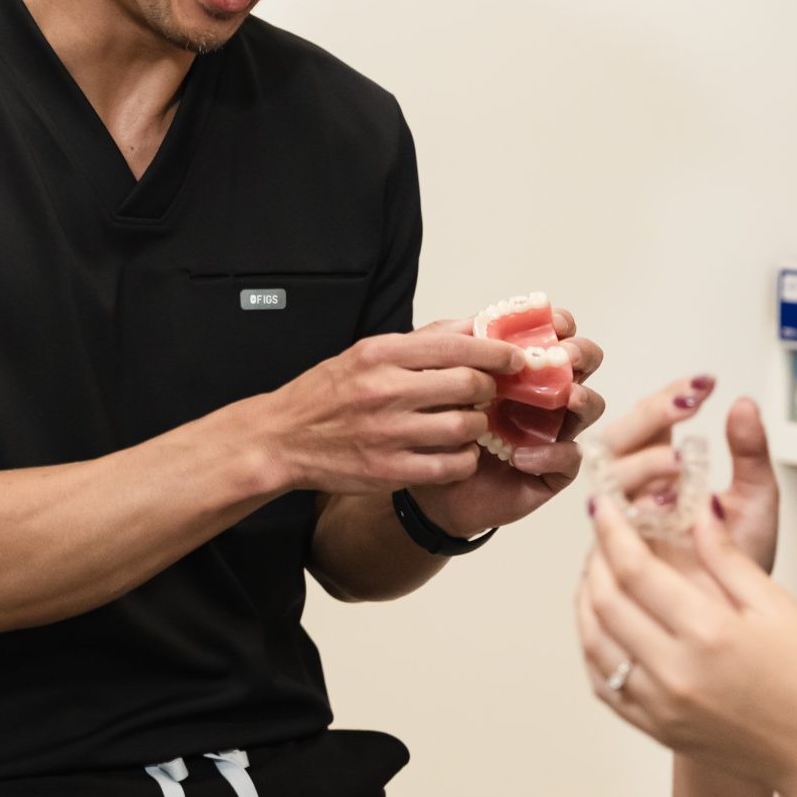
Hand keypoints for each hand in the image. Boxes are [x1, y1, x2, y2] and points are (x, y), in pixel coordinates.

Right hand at [265, 326, 518, 494]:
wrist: (282, 438)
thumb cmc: (328, 393)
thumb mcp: (367, 352)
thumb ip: (420, 342)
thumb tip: (472, 326)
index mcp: (380, 354)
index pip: (456, 345)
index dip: (495, 352)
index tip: (514, 358)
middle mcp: (385, 390)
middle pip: (467, 385)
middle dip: (489, 389)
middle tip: (490, 392)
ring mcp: (388, 433)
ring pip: (463, 427)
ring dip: (478, 425)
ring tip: (471, 422)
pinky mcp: (389, 471)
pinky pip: (450, 466)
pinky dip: (465, 459)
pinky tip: (459, 452)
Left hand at [411, 306, 608, 533]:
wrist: (429, 485)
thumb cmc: (439, 428)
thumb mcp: (440, 382)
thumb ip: (459, 350)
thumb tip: (480, 320)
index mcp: (524, 368)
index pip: (556, 336)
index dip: (563, 325)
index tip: (555, 324)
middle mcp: (545, 395)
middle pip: (586, 365)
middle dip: (583, 355)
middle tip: (566, 357)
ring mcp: (554, 431)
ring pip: (590, 407)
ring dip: (584, 398)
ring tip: (567, 399)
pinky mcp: (552, 469)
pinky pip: (569, 458)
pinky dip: (550, 454)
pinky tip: (520, 457)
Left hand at [576, 491, 796, 796]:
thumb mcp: (780, 607)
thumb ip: (728, 557)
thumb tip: (698, 511)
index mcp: (708, 634)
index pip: (635, 569)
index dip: (611, 529)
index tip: (603, 505)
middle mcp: (675, 673)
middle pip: (605, 603)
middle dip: (595, 559)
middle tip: (602, 532)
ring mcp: (661, 707)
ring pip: (594, 644)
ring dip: (586, 601)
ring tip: (597, 572)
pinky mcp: (658, 730)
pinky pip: (605, 686)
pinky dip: (594, 648)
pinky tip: (603, 626)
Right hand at [587, 377, 779, 571]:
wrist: (736, 621)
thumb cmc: (741, 563)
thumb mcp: (757, 500)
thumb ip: (751, 453)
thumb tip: (744, 403)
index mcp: (664, 471)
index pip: (653, 422)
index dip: (671, 398)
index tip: (704, 384)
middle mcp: (637, 493)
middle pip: (618, 441)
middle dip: (649, 419)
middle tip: (685, 407)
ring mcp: (623, 525)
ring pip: (609, 479)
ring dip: (643, 464)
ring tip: (679, 465)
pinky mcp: (615, 558)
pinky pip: (607, 528)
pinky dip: (632, 512)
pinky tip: (662, 508)